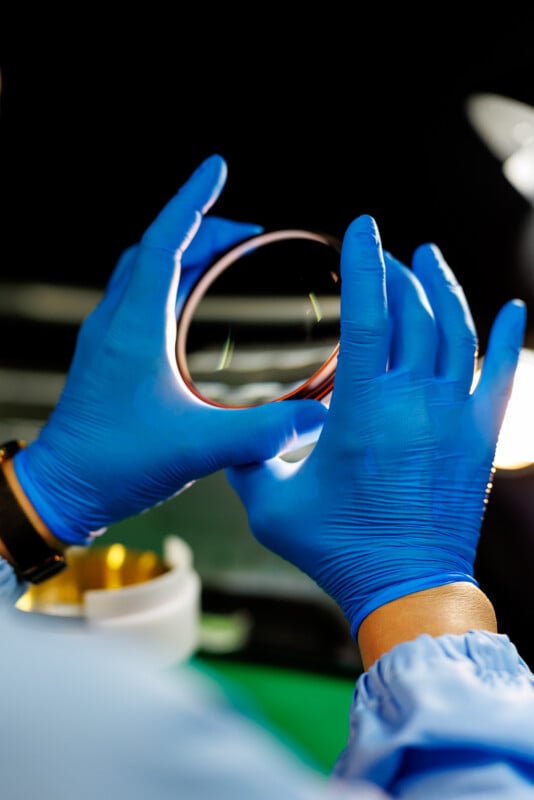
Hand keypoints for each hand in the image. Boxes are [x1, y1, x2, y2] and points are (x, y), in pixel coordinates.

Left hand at [14, 155, 326, 543]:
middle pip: (157, 248)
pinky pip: (141, 296)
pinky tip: (195, 302)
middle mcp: (116, 321)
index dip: (193, 200)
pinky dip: (172, 280)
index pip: (164, 242)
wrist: (62, 487)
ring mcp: (108, 336)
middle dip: (203, 227)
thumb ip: (261, 432)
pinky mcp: (108, 354)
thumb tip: (319, 418)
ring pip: (146, 270)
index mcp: (135, 327)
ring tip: (229, 256)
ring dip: (186, 252)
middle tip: (251, 234)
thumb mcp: (197, 449)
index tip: (216, 166)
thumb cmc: (116, 464)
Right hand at [226, 214, 525, 637]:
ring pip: (457, 332)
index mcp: (361, 409)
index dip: (364, 264)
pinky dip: (508, 336)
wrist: (406, 587)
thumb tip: (233, 434)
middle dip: (397, 272)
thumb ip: (247, 460)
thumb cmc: (335, 549)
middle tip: (384, 252)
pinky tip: (514, 306)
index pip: (367, 314)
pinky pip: (501, 374)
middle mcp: (414, 402)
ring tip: (429, 258)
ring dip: (443, 288)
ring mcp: (453, 417)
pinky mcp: (479, 437)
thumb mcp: (271, 506)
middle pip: (413, 312)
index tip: (362, 226)